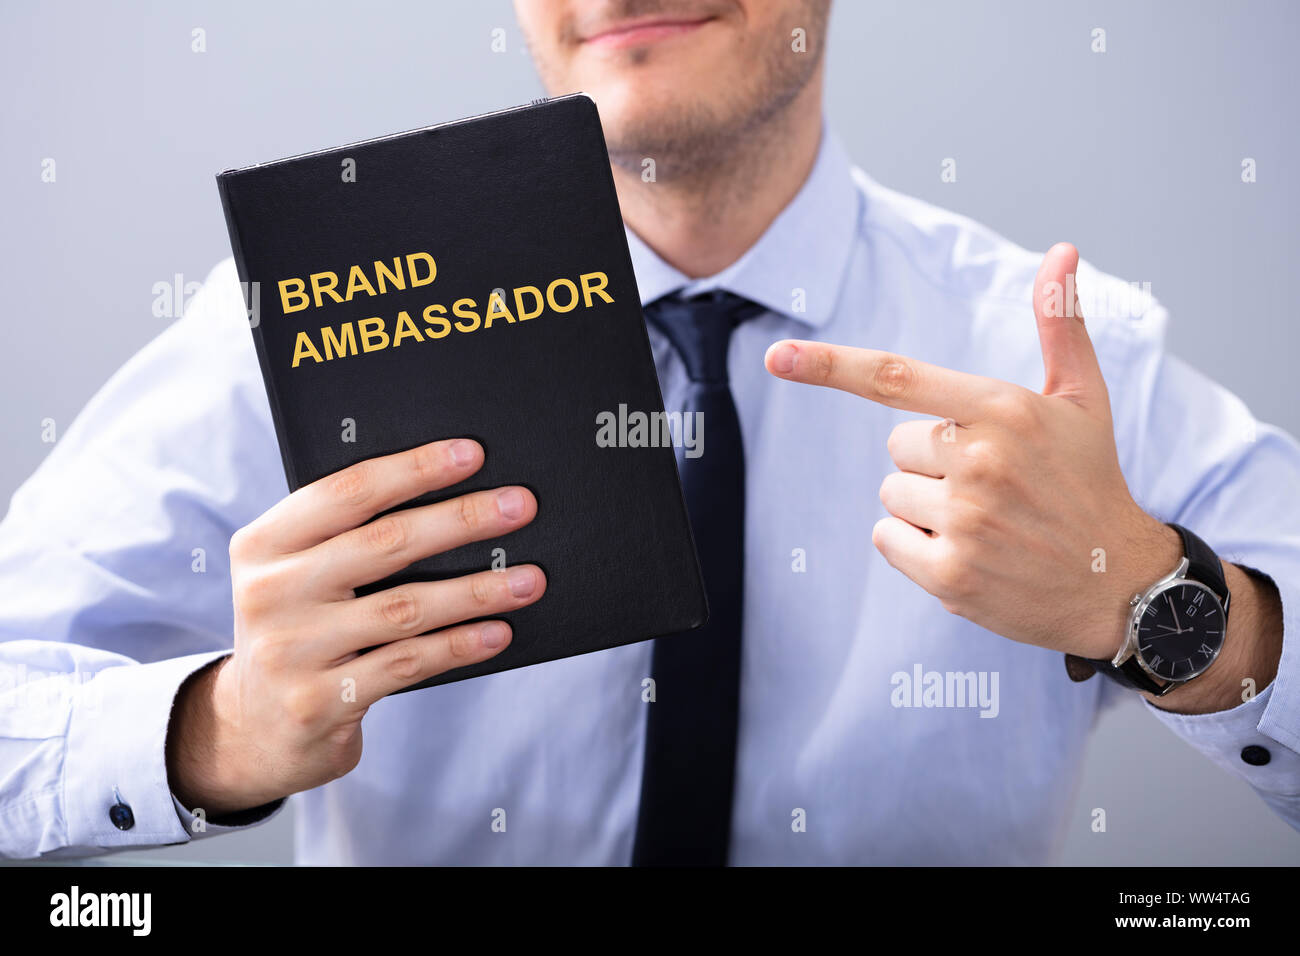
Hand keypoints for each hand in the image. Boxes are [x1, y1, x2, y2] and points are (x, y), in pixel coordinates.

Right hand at [166, 438, 545, 815]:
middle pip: (384, 544)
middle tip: (520, 506)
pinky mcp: (319, 702)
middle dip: (461, 520)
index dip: (413, 469)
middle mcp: (270, 592)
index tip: (472, 453)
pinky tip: (497, 631)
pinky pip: (407, 664)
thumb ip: (349, 538)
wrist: (255, 732)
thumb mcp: (299, 576)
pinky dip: (459, 645)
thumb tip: (456, 497)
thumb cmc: (301, 630)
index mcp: (265, 543)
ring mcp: (291, 650)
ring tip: (530, 579)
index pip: (347, 492)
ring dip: (477, 591)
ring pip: (404, 608)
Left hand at [764, 243, 1179, 658]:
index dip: (829, 366)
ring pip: (891, 494)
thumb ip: (1059, 324)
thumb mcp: (1082, 399)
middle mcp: (979, 461)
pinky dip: (917, 548)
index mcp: (1002, 409)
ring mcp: (964, 520)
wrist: (1119, 584)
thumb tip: (1061, 251)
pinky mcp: (950, 573)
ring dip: (926, 507)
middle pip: (896, 446)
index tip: (777, 356)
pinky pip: (888, 540)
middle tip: (992, 483)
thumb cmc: (1091, 482)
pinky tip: (972, 552)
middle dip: (932, 462)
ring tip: (987, 520)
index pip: (896, 378)